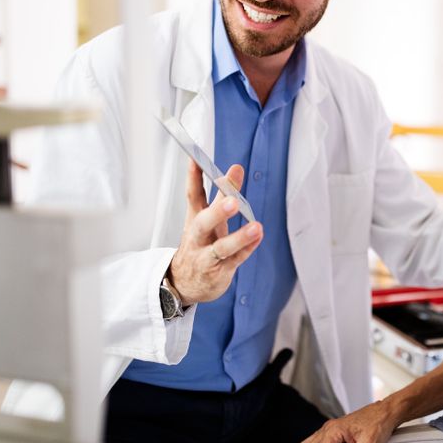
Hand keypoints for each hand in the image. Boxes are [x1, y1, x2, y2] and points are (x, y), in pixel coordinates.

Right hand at [168, 160, 262, 303]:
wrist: (185, 283)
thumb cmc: (200, 244)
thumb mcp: (206, 218)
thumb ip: (222, 194)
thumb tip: (235, 168)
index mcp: (194, 220)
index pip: (192, 196)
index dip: (193, 178)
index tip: (196, 159)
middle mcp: (198, 238)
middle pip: (203, 223)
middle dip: (217, 212)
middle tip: (232, 200)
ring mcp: (207, 256)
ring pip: (220, 248)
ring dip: (238, 237)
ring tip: (255, 227)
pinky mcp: (219, 272)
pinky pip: (234, 261)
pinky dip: (246, 250)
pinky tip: (257, 238)